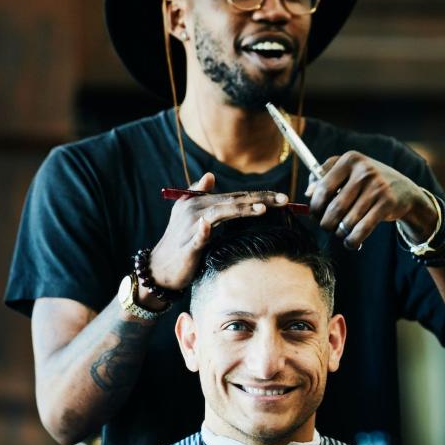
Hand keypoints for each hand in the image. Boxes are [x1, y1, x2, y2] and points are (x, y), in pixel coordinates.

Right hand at [147, 173, 287, 290]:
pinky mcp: (187, 246)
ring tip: (261, 209)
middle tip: (284, 199)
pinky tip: (208, 227)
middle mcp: (195, 210)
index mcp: (200, 202)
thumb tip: (210, 175)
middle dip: (259, 199)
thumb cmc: (180, 242)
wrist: (160, 269)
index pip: (235, 195)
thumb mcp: (190, 216)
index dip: (259, 194)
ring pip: (218, 214)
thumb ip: (201, 195)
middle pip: (232, 201)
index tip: (283, 197)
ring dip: (239, 209)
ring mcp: (191, 228)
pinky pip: (196, 238)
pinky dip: (202, 232)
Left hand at [305, 152, 437, 249]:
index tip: (315, 214)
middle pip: (334, 208)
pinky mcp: (387, 204)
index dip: (315, 205)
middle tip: (327, 226)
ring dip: (339, 233)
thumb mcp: (348, 171)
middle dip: (326, 223)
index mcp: (350, 160)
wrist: (404, 190)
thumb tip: (308, 193)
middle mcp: (364, 171)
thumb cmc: (367, 182)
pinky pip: (362, 229)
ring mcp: (377, 187)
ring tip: (340, 233)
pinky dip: (353, 240)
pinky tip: (351, 242)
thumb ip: (324, 177)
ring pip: (347, 221)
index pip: (323, 187)